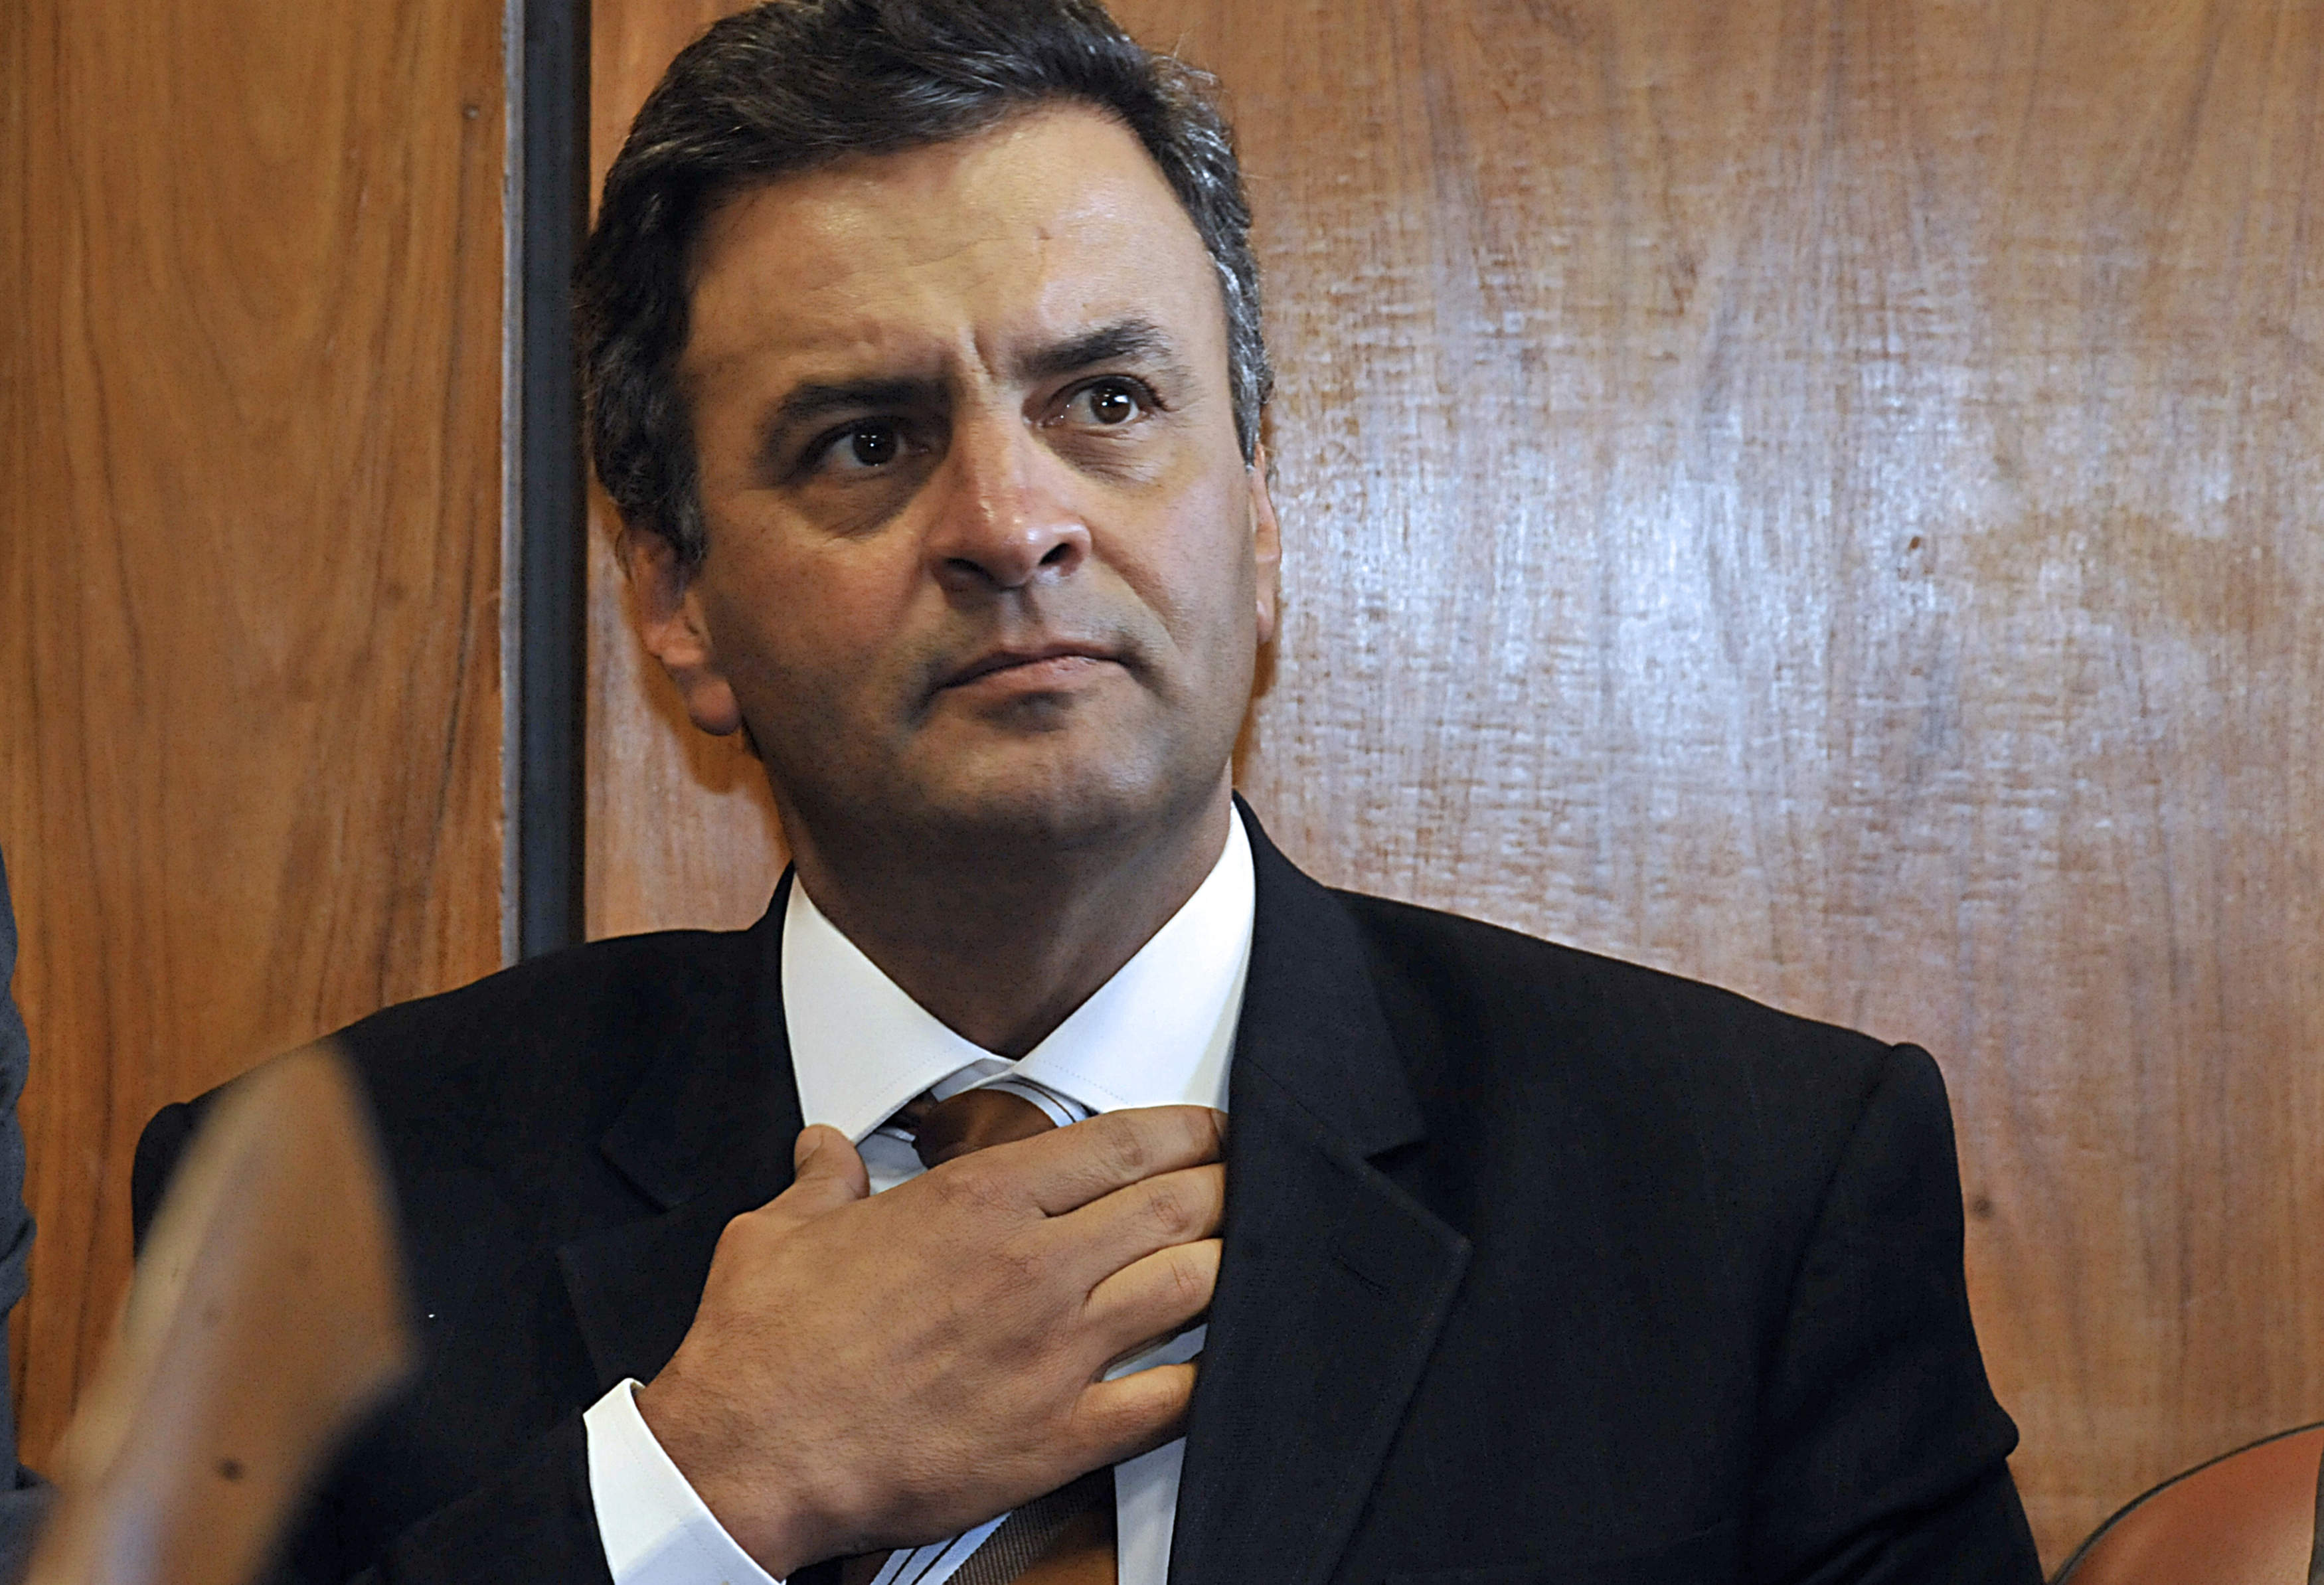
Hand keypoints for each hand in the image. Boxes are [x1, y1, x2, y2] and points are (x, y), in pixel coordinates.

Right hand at [635, 1104, 1226, 1574]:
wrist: (749, 1458)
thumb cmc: (766, 1350)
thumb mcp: (780, 1233)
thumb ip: (822, 1180)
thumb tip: (824, 1149)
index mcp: (976, 1203)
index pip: (1119, 1144)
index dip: (1186, 1130)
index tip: (1212, 1130)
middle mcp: (1032, 1267)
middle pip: (1177, 1206)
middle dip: (1227, 1188)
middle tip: (1247, 1186)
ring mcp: (1055, 1352)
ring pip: (1191, 1287)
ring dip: (1231, 1267)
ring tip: (1248, 1259)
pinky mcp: (1059, 1436)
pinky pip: (1171, 1399)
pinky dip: (1208, 1375)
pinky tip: (1220, 1362)